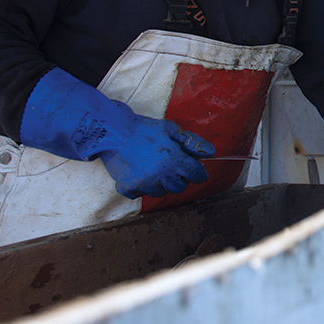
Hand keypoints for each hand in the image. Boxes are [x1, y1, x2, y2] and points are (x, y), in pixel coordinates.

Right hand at [21, 67, 215, 197]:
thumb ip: (192, 142)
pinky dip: (144, 186)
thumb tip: (211, 152)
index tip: (196, 169)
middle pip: (181, 186)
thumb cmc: (143, 129)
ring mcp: (145, 184)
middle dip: (181, 177)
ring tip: (155, 167)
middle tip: (172, 165)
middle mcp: (161, 175)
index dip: (198, 171)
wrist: (112, 132)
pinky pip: (144, 194)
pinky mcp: (130, 188)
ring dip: (163, 183)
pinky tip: (141, 173)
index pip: (196, 174)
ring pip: (163, 192)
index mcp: (174, 159)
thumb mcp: (171, 129)